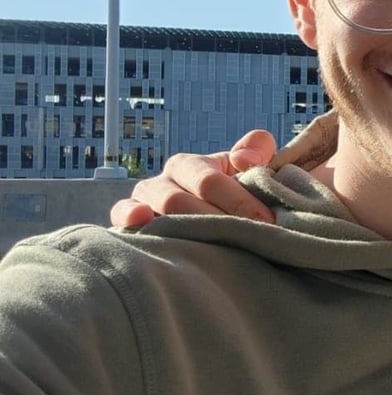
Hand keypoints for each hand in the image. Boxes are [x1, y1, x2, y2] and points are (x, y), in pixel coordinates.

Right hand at [110, 130, 277, 227]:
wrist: (207, 223)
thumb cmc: (231, 194)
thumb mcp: (247, 169)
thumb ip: (256, 150)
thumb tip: (244, 159)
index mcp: (191, 165)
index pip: (211, 181)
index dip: (240, 201)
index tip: (267, 221)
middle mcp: (164, 181)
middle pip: (182, 200)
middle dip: (217, 220)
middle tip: (246, 238)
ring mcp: (144, 201)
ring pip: (159, 210)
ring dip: (187, 228)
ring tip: (213, 244)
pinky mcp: (128, 221)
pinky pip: (122, 215)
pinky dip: (129, 216)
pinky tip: (141, 222)